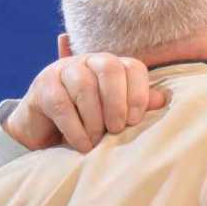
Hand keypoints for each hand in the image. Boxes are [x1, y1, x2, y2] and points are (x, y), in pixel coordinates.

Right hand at [4, 54, 166, 151]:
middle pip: (109, 68)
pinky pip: (61, 105)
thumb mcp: (116, 115)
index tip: (135, 121)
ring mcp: (63, 70)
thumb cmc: (90, 122)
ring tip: (97, 141)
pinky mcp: (42, 86)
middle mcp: (88, 61)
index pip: (132, 67)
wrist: (47, 132)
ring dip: (94, 119)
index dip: (138, 93)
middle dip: (116, 103)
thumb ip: (137, 104)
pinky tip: (83, 144)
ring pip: (84, 86)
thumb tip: (164, 99)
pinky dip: (75, 129)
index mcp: (111, 65)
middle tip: (117, 129)